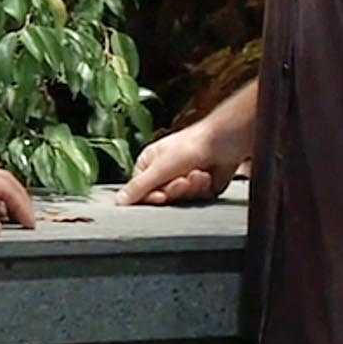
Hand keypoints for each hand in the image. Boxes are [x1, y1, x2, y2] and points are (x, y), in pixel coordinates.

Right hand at [117, 119, 243, 205]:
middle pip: (162, 197)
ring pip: (180, 200)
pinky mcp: (199, 187)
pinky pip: (196, 199)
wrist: (224, 142)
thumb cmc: (192, 144)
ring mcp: (182, 179)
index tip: (160, 196)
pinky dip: (202, 189)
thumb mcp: (159, 168)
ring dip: (191, 188)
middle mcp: (164, 171)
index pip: (141, 191)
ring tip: (197, 174)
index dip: (151, 196)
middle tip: (183, 180)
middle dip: (176, 190)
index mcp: (148, 163)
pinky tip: (206, 176)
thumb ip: (139, 187)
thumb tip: (118, 201)